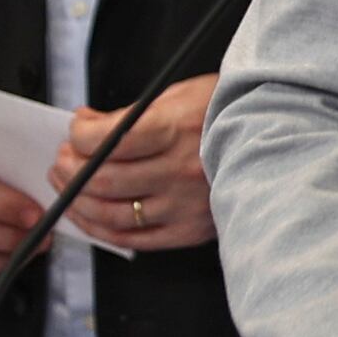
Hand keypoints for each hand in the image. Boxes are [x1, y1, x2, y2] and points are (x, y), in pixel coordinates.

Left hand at [64, 75, 216, 253]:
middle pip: (101, 180)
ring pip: (112, 214)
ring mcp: (185, 205)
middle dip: (69, 169)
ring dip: (77, 201)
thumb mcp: (176, 97)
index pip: (105, 141)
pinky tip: (88, 216)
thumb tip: (85, 124)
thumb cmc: (226, 113)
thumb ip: (126, 116)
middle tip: (61, 160)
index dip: (77, 137)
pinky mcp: (190, 230)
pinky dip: (101, 229)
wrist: (276, 139)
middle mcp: (180, 171)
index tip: (74, 132)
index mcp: (175, 131)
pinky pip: (134, 239)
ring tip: (67, 186)